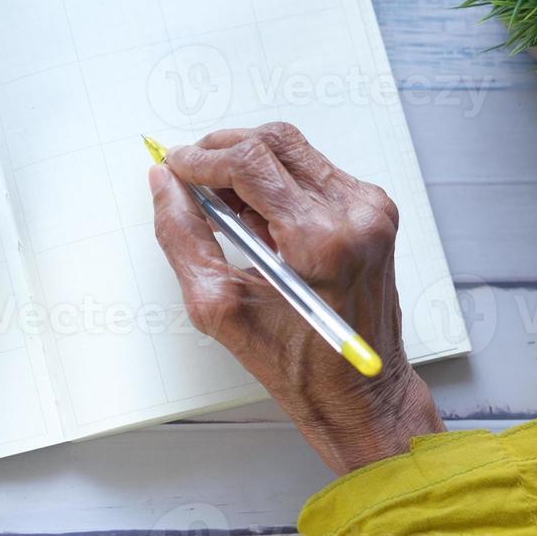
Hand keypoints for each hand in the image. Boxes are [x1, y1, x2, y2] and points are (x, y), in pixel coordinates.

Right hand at [149, 122, 443, 474]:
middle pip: (274, 142)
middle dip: (221, 150)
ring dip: (247, 166)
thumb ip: (182, 237)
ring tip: (223, 207)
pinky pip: (311, 170)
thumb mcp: (218, 307)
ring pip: (292, 150)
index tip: (173, 167)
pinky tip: (257, 217)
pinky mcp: (372, 210)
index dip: (201, 159)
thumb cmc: (299, 366)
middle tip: (189, 177)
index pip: (250, 162)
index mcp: (320, 241)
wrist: (361, 393)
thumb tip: (164, 185)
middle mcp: (354, 214)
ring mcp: (369, 208)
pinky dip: (275, 182)